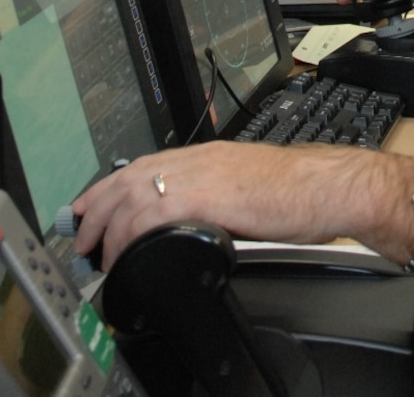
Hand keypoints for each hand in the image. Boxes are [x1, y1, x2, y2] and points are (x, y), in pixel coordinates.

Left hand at [71, 142, 413, 269]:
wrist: (330, 187)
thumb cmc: (302, 192)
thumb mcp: (247, 189)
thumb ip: (218, 198)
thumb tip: (198, 223)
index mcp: (207, 156)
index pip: (143, 165)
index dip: (107, 188)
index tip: (89, 208)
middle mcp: (199, 160)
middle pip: (128, 177)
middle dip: (97, 209)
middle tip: (83, 239)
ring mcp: (202, 175)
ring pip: (133, 194)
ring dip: (109, 227)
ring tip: (102, 256)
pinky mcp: (208, 196)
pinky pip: (154, 215)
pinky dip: (133, 237)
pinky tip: (130, 256)